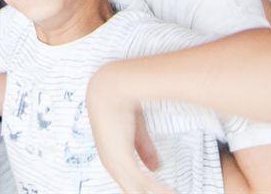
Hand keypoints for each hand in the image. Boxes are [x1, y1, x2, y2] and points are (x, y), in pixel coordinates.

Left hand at [87, 65, 170, 193]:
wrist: (110, 88)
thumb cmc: (119, 102)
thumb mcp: (136, 130)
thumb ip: (144, 148)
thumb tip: (156, 167)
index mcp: (114, 159)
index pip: (129, 184)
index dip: (143, 190)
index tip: (158, 192)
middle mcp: (113, 165)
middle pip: (133, 190)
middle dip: (147, 193)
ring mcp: (116, 164)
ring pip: (138, 191)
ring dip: (158, 192)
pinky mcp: (122, 159)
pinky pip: (144, 183)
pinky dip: (160, 190)